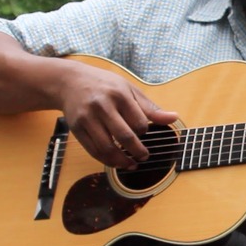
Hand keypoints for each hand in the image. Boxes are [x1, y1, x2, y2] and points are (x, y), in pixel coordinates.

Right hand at [58, 62, 178, 168]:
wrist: (70, 81)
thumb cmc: (106, 86)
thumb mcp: (130, 90)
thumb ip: (150, 107)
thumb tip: (174, 117)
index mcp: (120, 95)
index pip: (138, 121)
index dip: (144, 131)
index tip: (144, 134)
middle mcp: (103, 106)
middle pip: (124, 136)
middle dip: (137, 151)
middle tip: (144, 157)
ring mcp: (88, 118)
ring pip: (107, 147)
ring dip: (121, 161)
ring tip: (131, 164)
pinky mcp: (76, 128)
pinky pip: (93, 150)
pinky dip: (106, 160)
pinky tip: (115, 162)